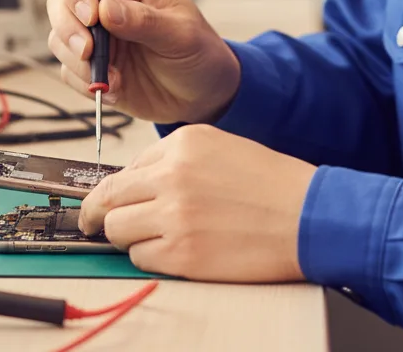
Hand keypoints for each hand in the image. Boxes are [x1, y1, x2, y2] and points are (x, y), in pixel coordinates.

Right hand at [47, 0, 240, 124]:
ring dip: (77, 61)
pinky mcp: (93, 68)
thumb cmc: (200, 53)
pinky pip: (69, 72)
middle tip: (86, 51)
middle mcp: (107, 6)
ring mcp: (98, 38)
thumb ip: (145, 21)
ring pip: (59, 38)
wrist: (204, 95)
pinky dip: (84, 84)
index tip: (91, 16)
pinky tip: (116, 90)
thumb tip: (105, 10)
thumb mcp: (181, 34)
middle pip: (61, 0)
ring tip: (113, 80)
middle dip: (67, 26)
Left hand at [79, 124, 317, 281]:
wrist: (307, 215)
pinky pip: (141, 258)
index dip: (109, 190)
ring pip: (117, 230)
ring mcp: (175, 215)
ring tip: (152, 237)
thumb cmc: (269, 183)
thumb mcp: (218, 147)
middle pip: (107, 199)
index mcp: (182, 143)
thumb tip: (132, 183)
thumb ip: (172, 160)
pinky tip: (175, 250)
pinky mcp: (182, 253)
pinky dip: (150, 257)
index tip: (100, 202)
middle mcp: (173, 174)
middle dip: (98, 215)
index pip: (123, 168)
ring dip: (127, 237)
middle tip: (95, 225)